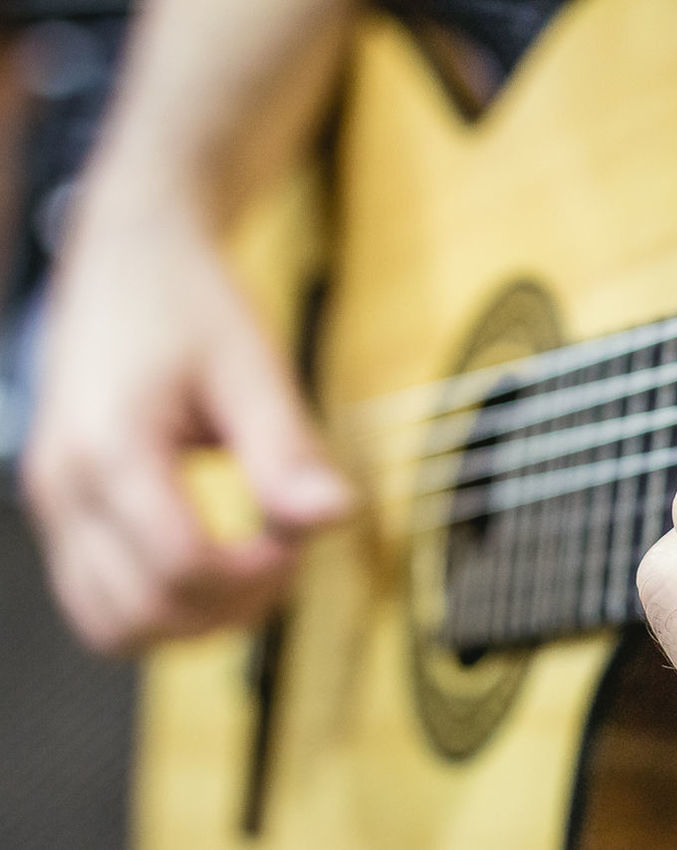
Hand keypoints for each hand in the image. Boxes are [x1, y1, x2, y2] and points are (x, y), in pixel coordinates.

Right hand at [23, 179, 349, 653]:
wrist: (130, 257)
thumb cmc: (191, 302)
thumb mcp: (253, 366)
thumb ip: (287, 450)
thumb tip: (337, 518)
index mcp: (108, 448)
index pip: (182, 567)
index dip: (257, 574)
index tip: (298, 534)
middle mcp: (61, 487)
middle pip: (144, 613)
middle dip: (232, 604)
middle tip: (285, 550)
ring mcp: (52, 504)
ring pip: (112, 626)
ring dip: (194, 620)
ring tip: (253, 564)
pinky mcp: (61, 510)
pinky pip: (100, 600)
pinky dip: (161, 605)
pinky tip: (216, 561)